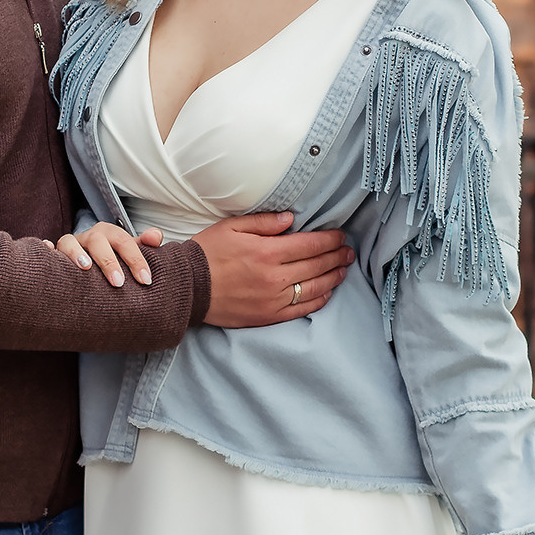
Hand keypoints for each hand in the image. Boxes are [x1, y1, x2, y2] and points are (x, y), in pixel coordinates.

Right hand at [50, 220, 164, 287]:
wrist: (90, 264)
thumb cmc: (114, 261)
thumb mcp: (129, 253)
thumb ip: (144, 246)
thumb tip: (156, 236)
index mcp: (110, 233)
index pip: (125, 242)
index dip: (136, 259)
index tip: (145, 280)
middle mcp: (90, 236)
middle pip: (98, 241)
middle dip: (109, 261)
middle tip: (119, 283)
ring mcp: (70, 245)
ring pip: (69, 241)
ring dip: (76, 252)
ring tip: (85, 268)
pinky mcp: (54, 255)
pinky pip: (47, 250)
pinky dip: (46, 249)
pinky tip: (48, 252)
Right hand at [195, 211, 353, 329]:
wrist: (186, 287)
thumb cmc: (207, 253)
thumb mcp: (232, 227)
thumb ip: (264, 222)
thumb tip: (291, 219)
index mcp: (268, 252)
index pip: (310, 244)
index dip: (330, 240)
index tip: (340, 236)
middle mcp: (275, 277)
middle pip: (317, 265)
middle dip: (336, 257)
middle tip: (348, 252)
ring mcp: (273, 299)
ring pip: (314, 288)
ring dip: (333, 278)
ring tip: (343, 270)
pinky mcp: (268, 316)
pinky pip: (300, 310)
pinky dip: (318, 301)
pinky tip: (326, 293)